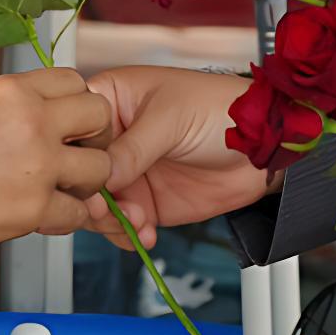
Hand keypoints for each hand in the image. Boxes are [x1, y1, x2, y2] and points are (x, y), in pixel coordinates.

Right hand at [0, 67, 112, 252]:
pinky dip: (68, 217)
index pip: (74, 81)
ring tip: (65, 188)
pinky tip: (48, 215)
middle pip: (100, 115)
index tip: (69, 122)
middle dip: (95, 136)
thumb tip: (38, 107)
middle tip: (79, 153)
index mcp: (14, 91)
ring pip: (101, 167)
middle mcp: (33, 121)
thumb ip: (11, 103)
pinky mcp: (34, 208)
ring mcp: (38, 166)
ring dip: (88, 180)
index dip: (76, 104)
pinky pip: (79, 213)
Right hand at [86, 65, 273, 238]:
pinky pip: (121, 225)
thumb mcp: (173, 119)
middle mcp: (113, 138)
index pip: (71, 128)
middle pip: (76, 173)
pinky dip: (128, 235)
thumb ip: (133, 148)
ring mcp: (127, 173)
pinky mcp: (144, 203)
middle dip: (88, 197)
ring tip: (137, 221)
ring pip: (94, 205)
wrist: (264, 148)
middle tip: (104, 210)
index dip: (70, 154)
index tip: (79, 176)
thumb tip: (99, 176)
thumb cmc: (222, 108)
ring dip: (110, 221)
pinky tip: (146, 234)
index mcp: (110, 100)